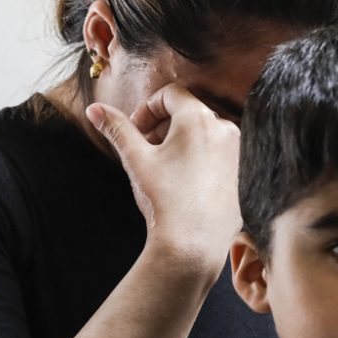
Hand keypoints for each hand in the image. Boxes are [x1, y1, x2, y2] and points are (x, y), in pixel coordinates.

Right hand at [86, 84, 241, 275]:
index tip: (136, 131)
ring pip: (205, 134)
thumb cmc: (164, 199)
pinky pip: (219, 156)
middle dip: (163, 126)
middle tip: (146, 149)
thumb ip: (117, 129)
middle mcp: (225, 130)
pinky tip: (185, 183)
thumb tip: (94, 109)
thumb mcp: (135, 159)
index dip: (148, 108)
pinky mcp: (243, 174)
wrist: (193, 243)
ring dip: (181, 142)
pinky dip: (200, 159)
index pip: (171, 94)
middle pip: (189, 113)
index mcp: (199, 119)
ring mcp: (238, 153)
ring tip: (164, 167)